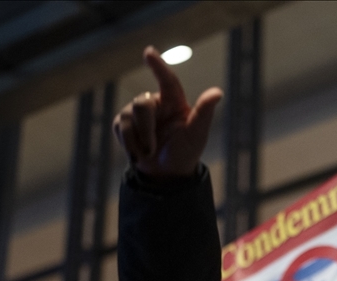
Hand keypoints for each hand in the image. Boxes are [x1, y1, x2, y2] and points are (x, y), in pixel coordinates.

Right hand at [112, 46, 222, 177]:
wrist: (167, 173)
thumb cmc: (186, 151)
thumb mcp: (197, 134)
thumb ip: (204, 112)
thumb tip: (218, 92)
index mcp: (174, 101)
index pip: (167, 80)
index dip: (158, 66)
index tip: (149, 52)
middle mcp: (155, 102)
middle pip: (141, 104)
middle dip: (145, 129)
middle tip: (152, 149)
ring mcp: (137, 112)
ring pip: (126, 116)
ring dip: (137, 140)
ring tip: (148, 153)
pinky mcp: (124, 123)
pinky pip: (119, 127)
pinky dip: (128, 144)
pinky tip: (138, 152)